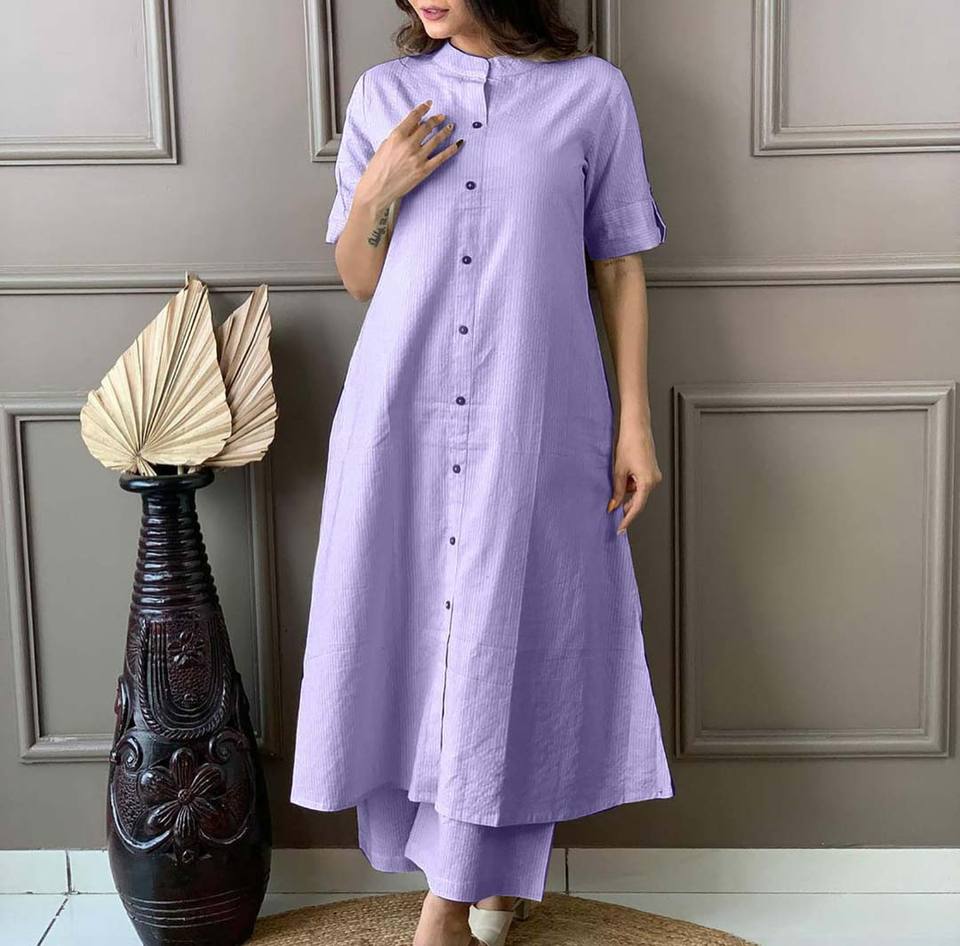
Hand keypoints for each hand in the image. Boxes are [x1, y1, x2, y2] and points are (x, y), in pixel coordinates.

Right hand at [354, 100, 461, 212]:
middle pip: (427, 127)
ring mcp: (417, 158)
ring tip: (450, 127)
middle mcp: (408, 145)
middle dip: (436, 119)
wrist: (376, 190)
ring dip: (445, 131)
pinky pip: (441, 158)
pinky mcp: (424, 170)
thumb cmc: (377, 169)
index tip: (429, 104)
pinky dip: (451, 150)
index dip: (423, 109)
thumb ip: (399, 136)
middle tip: (442, 117)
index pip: (414, 117)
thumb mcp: (384, 146)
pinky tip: (458, 144)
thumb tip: (412, 128)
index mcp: (396, 136)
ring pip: (436, 139)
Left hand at [607, 419, 661, 534]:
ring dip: (627, 491)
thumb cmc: (628, 444)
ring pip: (638, 492)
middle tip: (612, 510)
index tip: (620, 529)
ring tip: (617, 478)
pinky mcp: (651, 470)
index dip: (627, 520)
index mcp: (647, 482)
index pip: (636, 507)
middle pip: (638, 500)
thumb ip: (617, 491)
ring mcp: (654, 475)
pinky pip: (640, 484)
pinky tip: (623, 475)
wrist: (636, 427)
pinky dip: (631, 484)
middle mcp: (654, 480)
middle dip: (625, 505)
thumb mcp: (618, 471)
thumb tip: (613, 506)